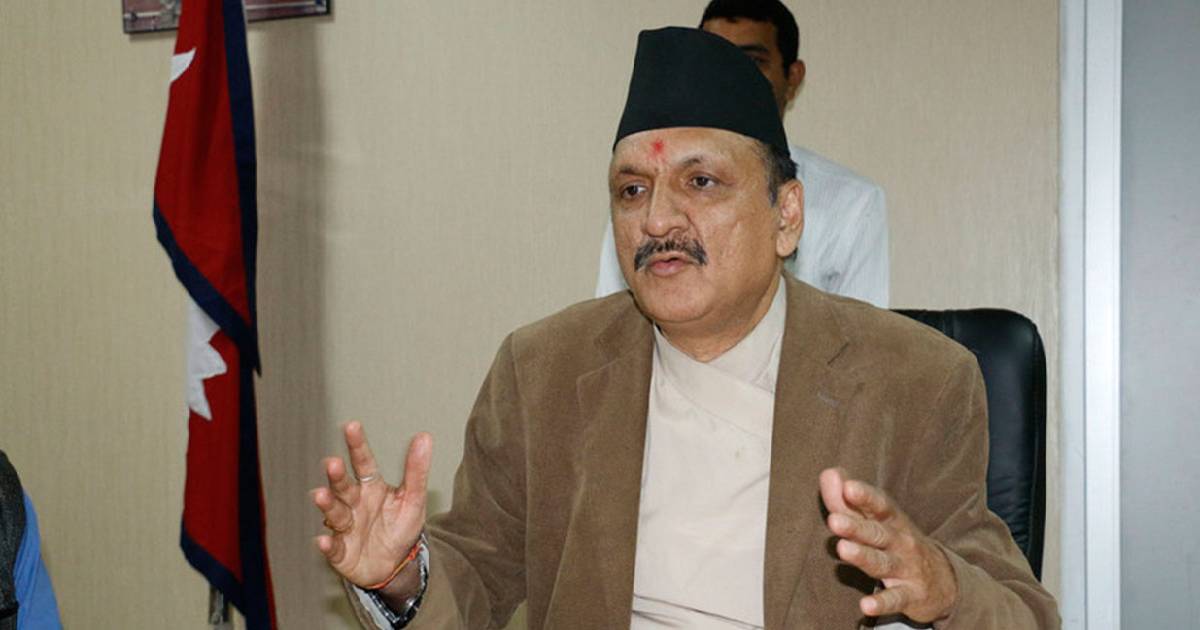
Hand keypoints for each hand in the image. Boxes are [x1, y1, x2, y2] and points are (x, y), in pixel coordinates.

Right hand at [311, 421, 431, 594]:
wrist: (393, 567)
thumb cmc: (399, 527)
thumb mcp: (413, 499)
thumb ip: (416, 469)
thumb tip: (425, 436)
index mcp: (371, 486)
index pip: (363, 462)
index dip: (358, 445)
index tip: (352, 426)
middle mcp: (353, 503)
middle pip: (344, 486)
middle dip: (337, 476)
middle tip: (332, 463)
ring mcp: (345, 526)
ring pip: (335, 513)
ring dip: (328, 504)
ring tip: (320, 495)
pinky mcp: (340, 551)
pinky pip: (333, 547)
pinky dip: (327, 544)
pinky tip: (323, 540)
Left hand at [819, 468, 957, 622]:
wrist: (943, 580)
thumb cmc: (897, 542)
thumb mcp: (878, 519)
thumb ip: (849, 500)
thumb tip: (829, 473)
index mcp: (892, 520)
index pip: (879, 505)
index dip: (865, 496)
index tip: (849, 487)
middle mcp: (900, 542)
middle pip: (877, 532)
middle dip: (856, 526)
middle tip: (834, 521)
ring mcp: (906, 569)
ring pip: (882, 563)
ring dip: (863, 556)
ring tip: (843, 549)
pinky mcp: (910, 596)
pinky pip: (895, 600)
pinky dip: (881, 603)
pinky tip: (866, 606)